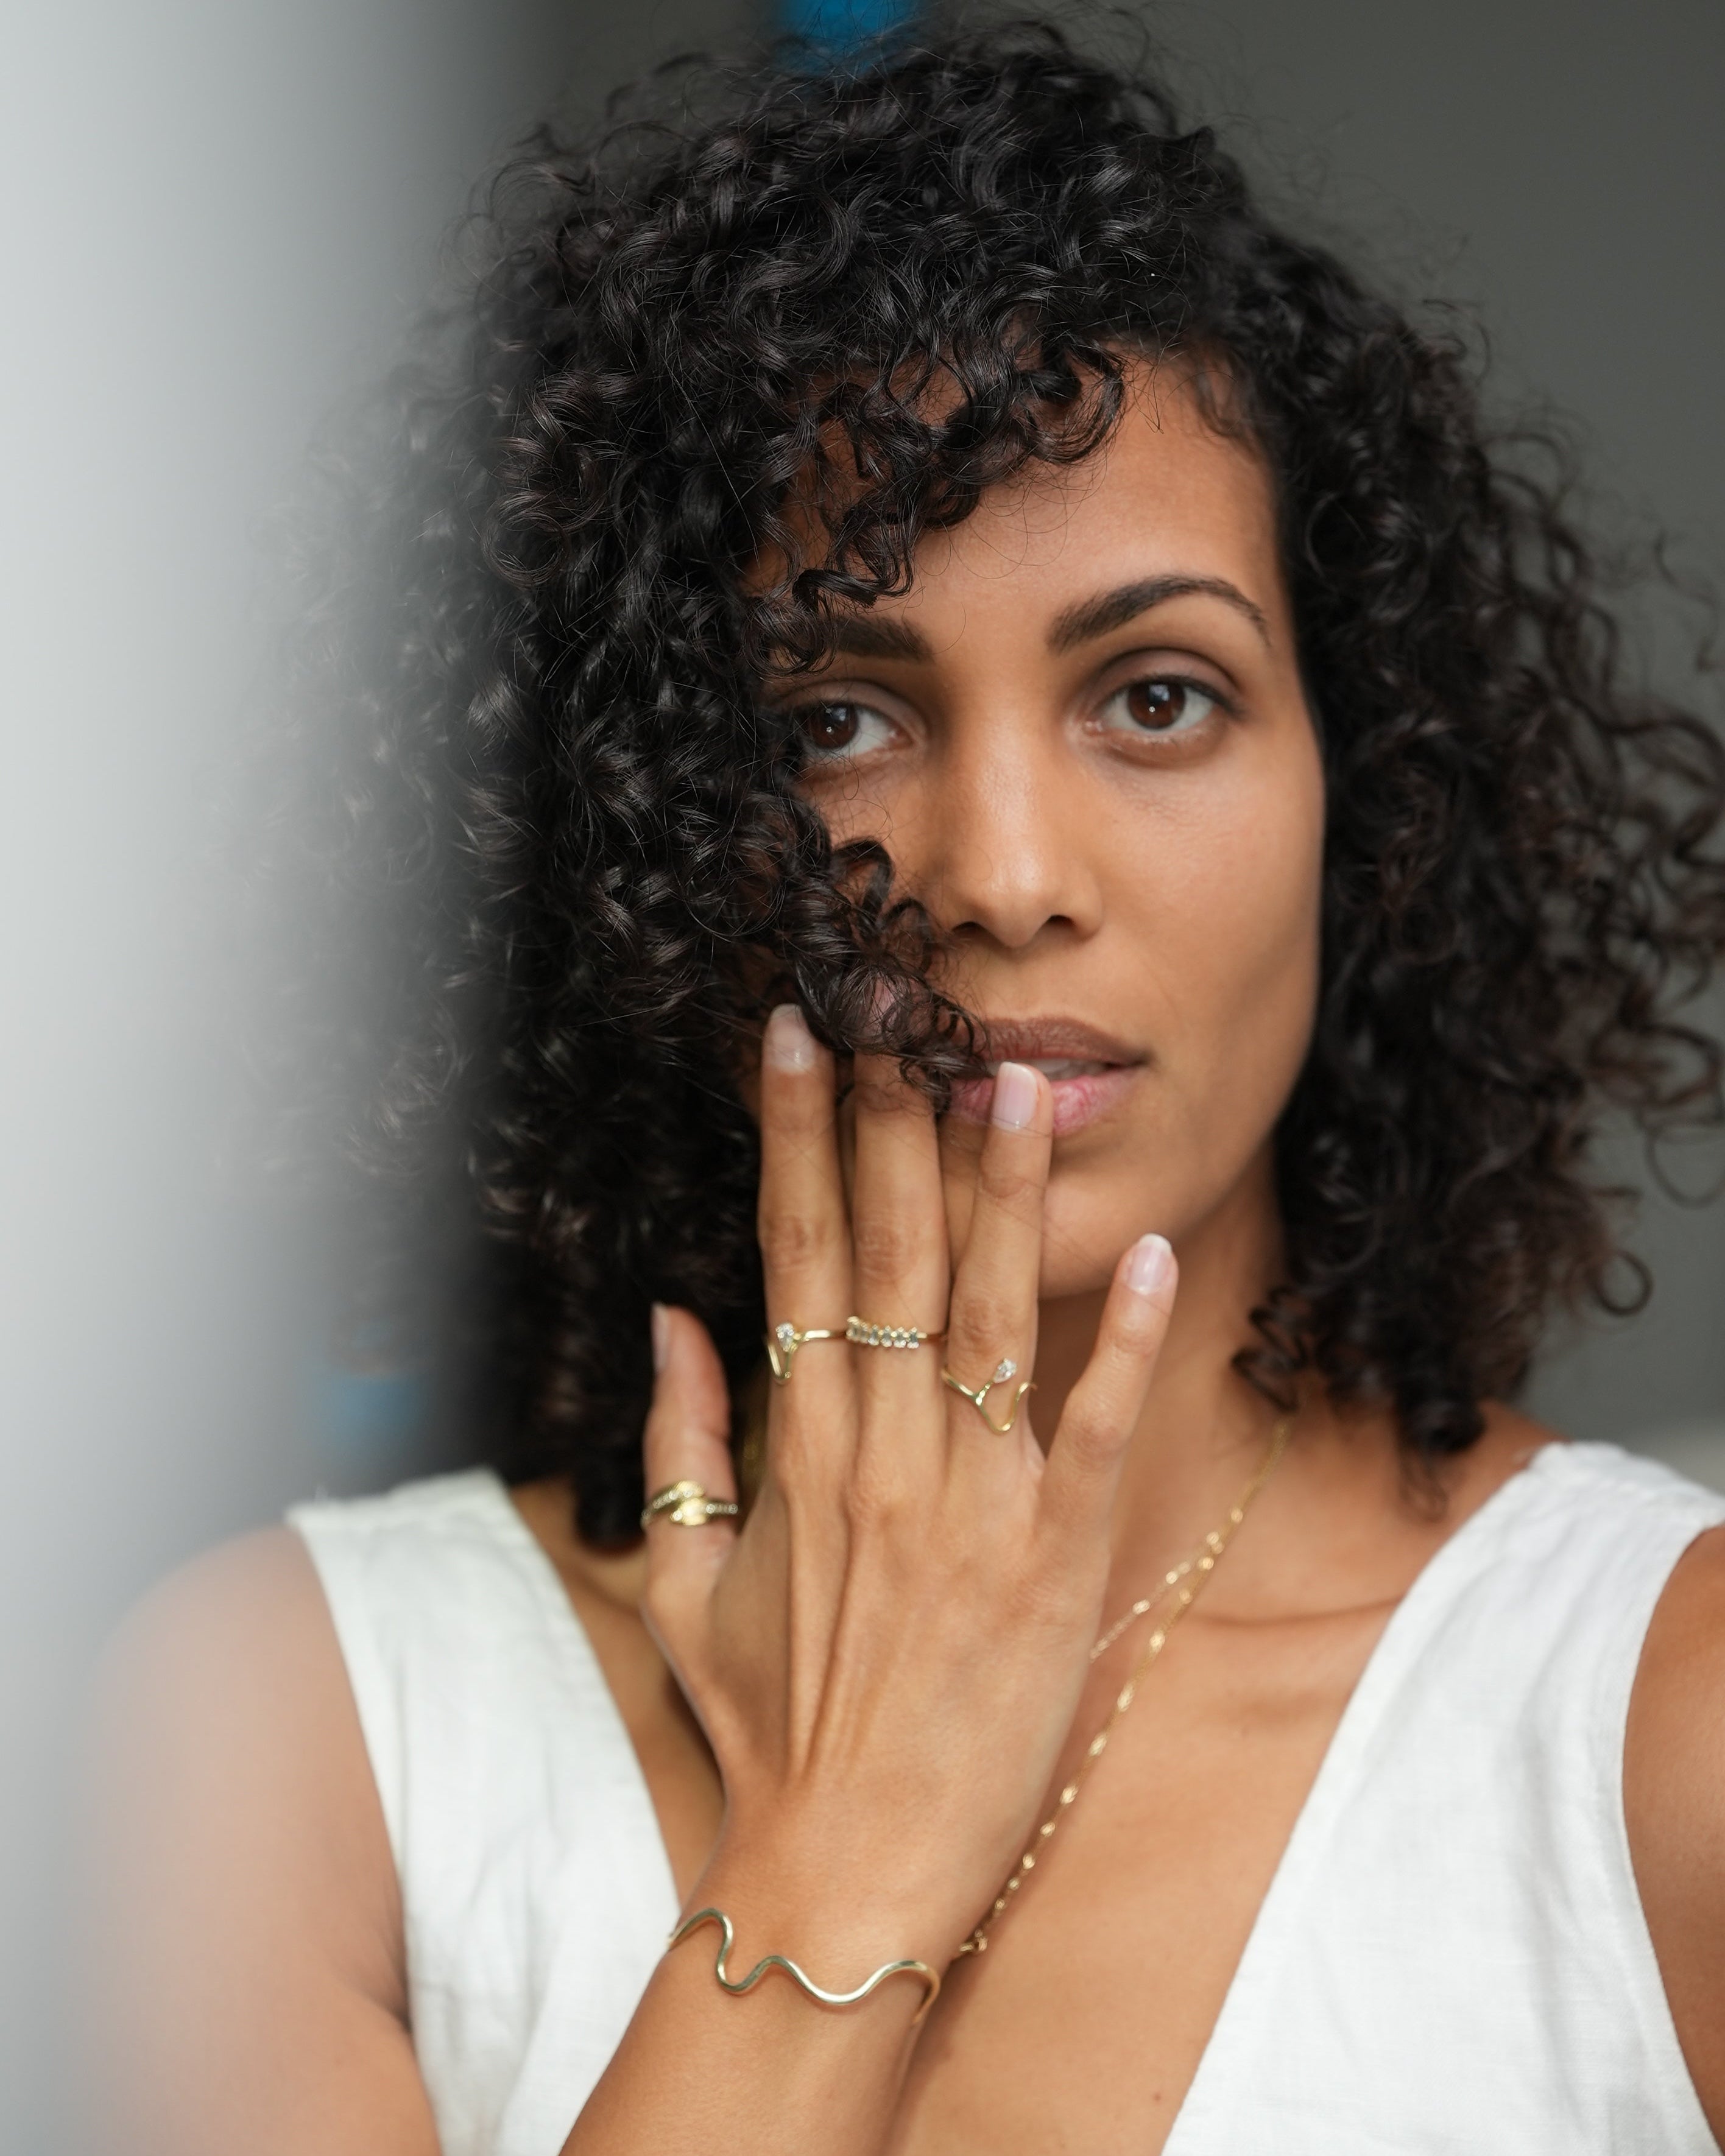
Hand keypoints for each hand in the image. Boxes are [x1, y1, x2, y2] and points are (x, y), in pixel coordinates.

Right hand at [639, 1005, 1175, 1980]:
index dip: (795, 1135)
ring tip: (1016, 1079)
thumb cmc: (767, 1729)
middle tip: (910, 999)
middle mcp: (879, 1453)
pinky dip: (1123, 1341)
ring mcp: (970, 1504)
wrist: (843, 1872)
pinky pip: (1094, 1432)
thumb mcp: (684, 1584)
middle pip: (885, 1251)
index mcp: (796, 1448)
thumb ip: (673, 1443)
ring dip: (1002, 1192)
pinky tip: (1152, 1253)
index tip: (798, 1036)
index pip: (789, 1253)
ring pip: (987, 1313)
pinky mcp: (1052, 1562)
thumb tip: (667, 1314)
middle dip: (894, 1117)